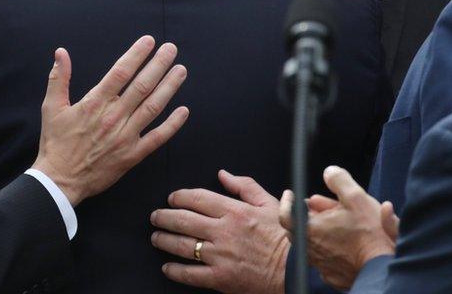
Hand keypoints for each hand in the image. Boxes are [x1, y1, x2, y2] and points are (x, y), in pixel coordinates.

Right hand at [31, 36, 188, 205]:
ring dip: (169, 87)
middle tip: (171, 49)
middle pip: (142, 85)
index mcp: (95, 103)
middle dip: (159, 65)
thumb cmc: (56, 143)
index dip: (136, 55)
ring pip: (153, 107)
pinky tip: (184, 110)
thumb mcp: (52, 107)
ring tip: (181, 70)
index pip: (120, 73)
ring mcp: (125, 136)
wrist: (60, 181)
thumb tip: (60, 53)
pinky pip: (157, 137)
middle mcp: (113, 117)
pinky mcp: (132, 155)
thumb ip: (59, 78)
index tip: (149, 41)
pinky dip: (172, 124)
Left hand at [150, 170, 287, 293]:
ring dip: (164, 240)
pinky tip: (167, 267)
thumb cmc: (285, 236)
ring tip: (156, 237)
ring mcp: (220, 255)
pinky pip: (190, 274)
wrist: (296, 269)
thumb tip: (223, 174)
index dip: (179, 196)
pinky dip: (175, 270)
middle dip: (164, 217)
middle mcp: (224, 231)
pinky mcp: (220, 277)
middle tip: (156, 216)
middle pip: (183, 220)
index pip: (197, 198)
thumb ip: (245, 186)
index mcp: (235, 211)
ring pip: (182, 245)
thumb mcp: (269, 204)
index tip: (172, 198)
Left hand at [279, 166, 395, 290]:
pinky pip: (323, 257)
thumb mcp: (355, 197)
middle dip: (306, 215)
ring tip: (335, 221)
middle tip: (317, 205)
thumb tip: (329, 172)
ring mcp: (319, 264)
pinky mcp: (331, 275)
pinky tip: (342, 240)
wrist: (383, 265)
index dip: (287, 203)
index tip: (290, 194)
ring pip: (311, 243)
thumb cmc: (369, 232)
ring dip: (318, 230)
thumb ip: (338, 180)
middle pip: (298, 229)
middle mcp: (310, 250)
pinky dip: (328, 247)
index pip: (286, 215)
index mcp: (309, 230)